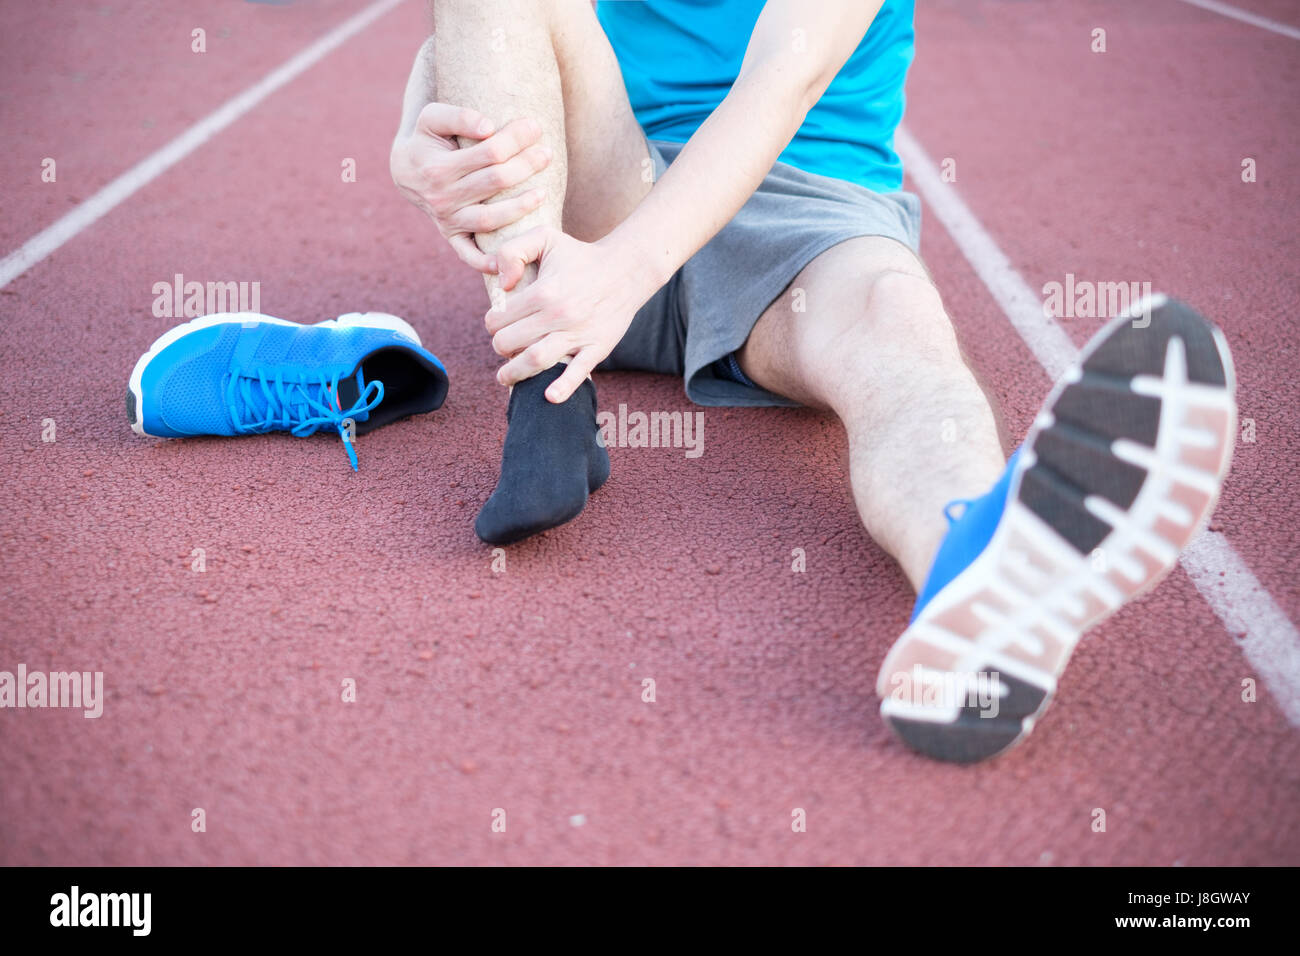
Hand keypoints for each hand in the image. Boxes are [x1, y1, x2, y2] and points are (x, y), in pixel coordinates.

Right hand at [389, 104, 552, 272]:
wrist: (404, 169)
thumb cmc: (426, 139)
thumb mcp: (431, 118)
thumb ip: (458, 117)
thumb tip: (489, 128)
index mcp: (439, 168)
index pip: (489, 153)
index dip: (515, 139)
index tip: (535, 126)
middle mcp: (443, 198)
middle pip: (496, 182)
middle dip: (526, 165)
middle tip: (547, 153)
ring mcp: (448, 220)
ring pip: (491, 219)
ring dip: (521, 206)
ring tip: (543, 192)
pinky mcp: (451, 237)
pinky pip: (469, 255)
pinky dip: (487, 263)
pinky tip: (510, 260)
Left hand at [486, 226, 656, 402]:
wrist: (626, 269)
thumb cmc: (580, 255)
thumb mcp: (544, 237)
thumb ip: (513, 251)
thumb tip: (502, 284)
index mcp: (542, 291)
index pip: (499, 319)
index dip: (492, 323)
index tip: (497, 323)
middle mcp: (558, 315)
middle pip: (510, 343)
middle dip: (500, 347)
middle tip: (503, 346)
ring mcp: (578, 334)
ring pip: (536, 360)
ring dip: (514, 374)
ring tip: (505, 378)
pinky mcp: (597, 347)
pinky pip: (579, 372)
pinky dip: (563, 387)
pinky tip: (549, 397)